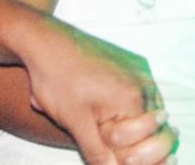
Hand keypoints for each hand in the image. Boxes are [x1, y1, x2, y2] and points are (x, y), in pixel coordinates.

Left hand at [19, 18, 177, 164]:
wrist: (42, 41)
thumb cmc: (57, 77)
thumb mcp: (76, 123)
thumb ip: (99, 154)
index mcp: (135, 98)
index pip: (149, 145)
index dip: (125, 155)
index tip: (105, 147)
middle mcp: (143, 81)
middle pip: (152, 129)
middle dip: (128, 139)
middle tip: (101, 133)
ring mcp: (137, 69)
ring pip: (144, 112)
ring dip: (128, 124)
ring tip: (99, 119)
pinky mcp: (128, 62)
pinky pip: (136, 93)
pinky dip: (124, 106)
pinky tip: (98, 103)